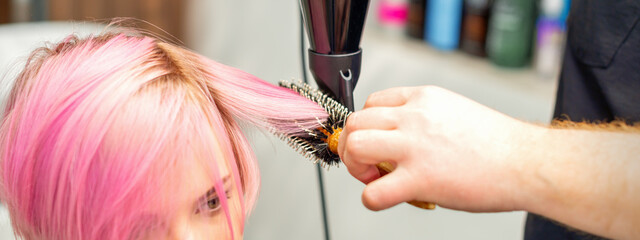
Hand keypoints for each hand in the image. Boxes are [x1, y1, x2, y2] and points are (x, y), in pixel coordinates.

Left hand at [338, 86, 535, 211]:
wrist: (529, 163)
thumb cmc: (499, 143)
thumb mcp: (454, 111)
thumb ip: (422, 118)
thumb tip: (399, 138)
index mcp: (423, 98)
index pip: (372, 102)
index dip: (367, 126)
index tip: (377, 143)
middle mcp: (415, 117)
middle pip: (356, 122)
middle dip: (353, 145)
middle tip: (368, 164)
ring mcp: (416, 146)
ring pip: (356, 146)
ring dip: (355, 166)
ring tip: (374, 178)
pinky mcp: (422, 178)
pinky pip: (374, 191)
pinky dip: (371, 199)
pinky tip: (386, 199)